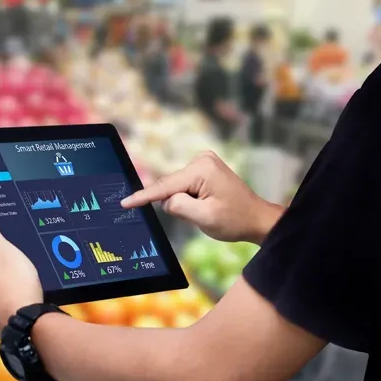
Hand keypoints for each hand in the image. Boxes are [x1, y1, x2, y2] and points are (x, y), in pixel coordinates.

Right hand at [122, 151, 282, 243]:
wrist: (256, 218)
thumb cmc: (234, 220)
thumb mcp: (203, 218)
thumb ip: (178, 206)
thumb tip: (165, 200)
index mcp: (202, 169)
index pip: (165, 186)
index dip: (143, 197)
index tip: (124, 203)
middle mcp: (202, 160)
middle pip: (170, 187)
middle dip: (176, 203)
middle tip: (200, 214)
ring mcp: (203, 162)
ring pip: (176, 188)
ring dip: (184, 202)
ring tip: (207, 209)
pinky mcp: (203, 168)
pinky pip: (183, 186)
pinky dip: (188, 198)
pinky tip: (206, 204)